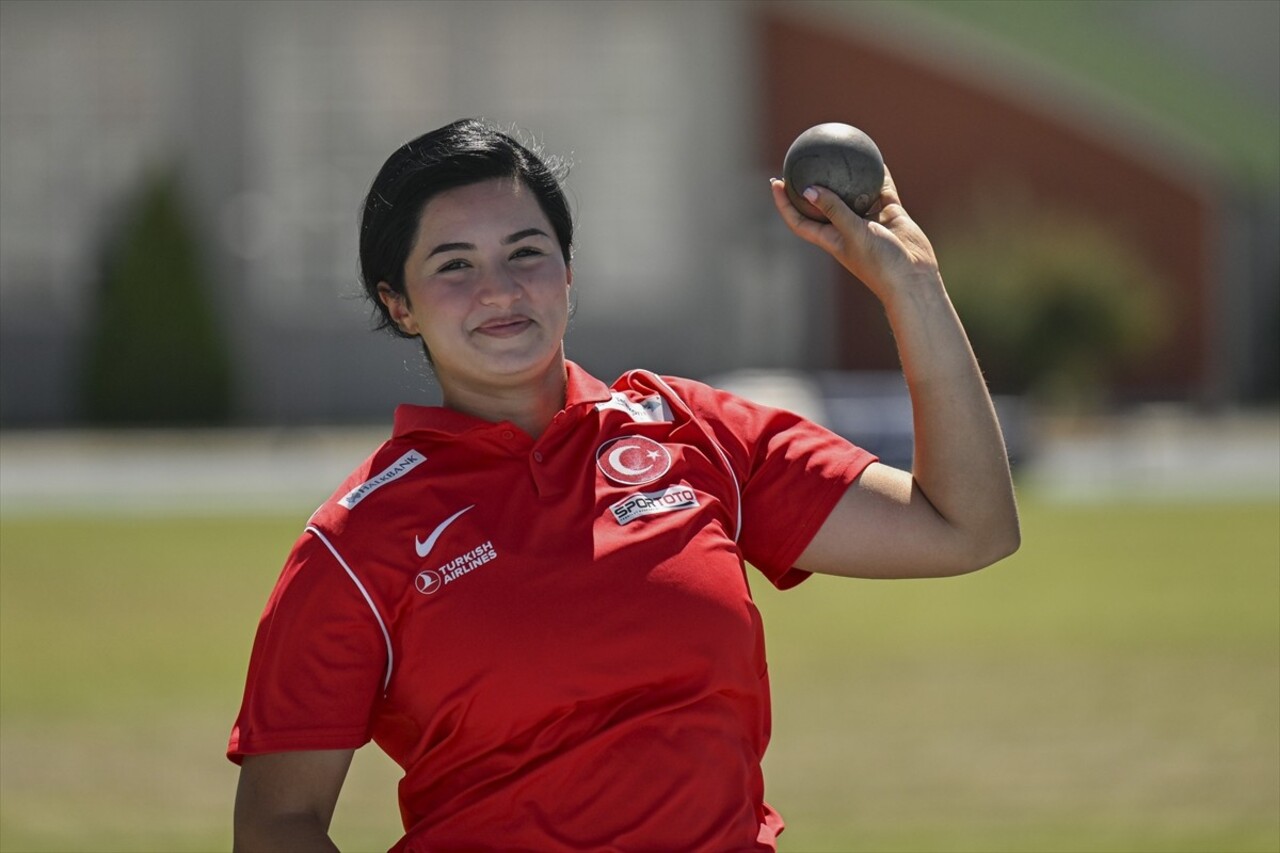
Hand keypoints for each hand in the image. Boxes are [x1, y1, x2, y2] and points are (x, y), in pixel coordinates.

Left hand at [769, 168, 939, 304]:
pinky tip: (876, 157)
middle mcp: (847, 228)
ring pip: (854, 193)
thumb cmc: (880, 263)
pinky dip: (879, 175)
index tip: (775, 182)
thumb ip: (834, 210)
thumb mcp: (853, 234)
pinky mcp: (890, 214)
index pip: (800, 221)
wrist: (914, 277)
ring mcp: (869, 220)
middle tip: (803, 160)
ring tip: (838, 152)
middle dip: (812, 184)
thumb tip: (808, 189)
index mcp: (831, 238)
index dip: (785, 204)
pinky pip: (882, 189)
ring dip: (847, 176)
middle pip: (823, 204)